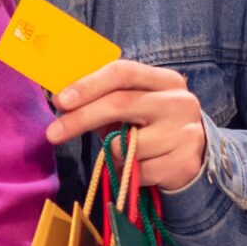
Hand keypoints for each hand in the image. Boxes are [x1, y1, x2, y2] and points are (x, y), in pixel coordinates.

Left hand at [45, 60, 207, 191]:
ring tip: (124, 152)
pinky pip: (137, 172)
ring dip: (112, 153)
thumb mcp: (132, 106)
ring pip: (126, 145)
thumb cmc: (150, 127)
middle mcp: (180, 102)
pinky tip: (141, 167)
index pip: (123, 72)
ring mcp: (186, 133)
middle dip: (81, 118)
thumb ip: (103, 98)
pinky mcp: (184, 163)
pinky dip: (127, 173)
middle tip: (53, 132)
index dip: (88, 84)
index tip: (60, 100)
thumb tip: (60, 99)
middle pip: (120, 104)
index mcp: (165, 80)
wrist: (194, 157)